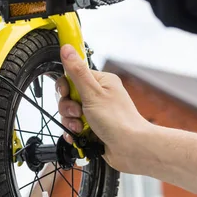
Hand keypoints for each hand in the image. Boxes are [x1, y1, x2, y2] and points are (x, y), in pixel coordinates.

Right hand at [56, 45, 152, 172]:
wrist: (131, 148)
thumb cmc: (118, 120)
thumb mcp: (92, 93)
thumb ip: (77, 71)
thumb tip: (67, 48)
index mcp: (102, 82)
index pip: (74, 76)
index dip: (66, 85)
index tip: (65, 92)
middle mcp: (99, 96)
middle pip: (69, 96)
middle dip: (68, 107)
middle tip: (77, 112)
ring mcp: (96, 113)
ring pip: (70, 114)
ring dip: (70, 122)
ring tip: (80, 127)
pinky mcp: (93, 128)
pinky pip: (75, 127)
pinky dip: (73, 133)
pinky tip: (78, 136)